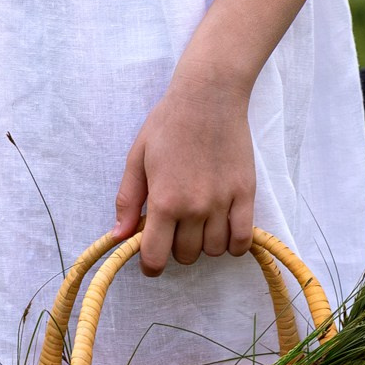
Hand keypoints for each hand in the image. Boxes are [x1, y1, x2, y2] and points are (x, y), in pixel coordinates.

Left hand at [114, 70, 255, 273]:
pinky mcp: (246, 195)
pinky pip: (243, 239)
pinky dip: (234, 243)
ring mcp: (223, 203)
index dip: (150, 265)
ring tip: (199, 223)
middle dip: (176, 248)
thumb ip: (128, 200)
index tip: (150, 260)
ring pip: (214, 250)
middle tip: (174, 227)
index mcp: (164, 201)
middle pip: (186, 255)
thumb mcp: (137, 158)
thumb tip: (119, 236)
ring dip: (204, 244)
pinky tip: (224, 231)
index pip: (155, 256)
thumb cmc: (168, 124)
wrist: (208, 98)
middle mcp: (194, 208)